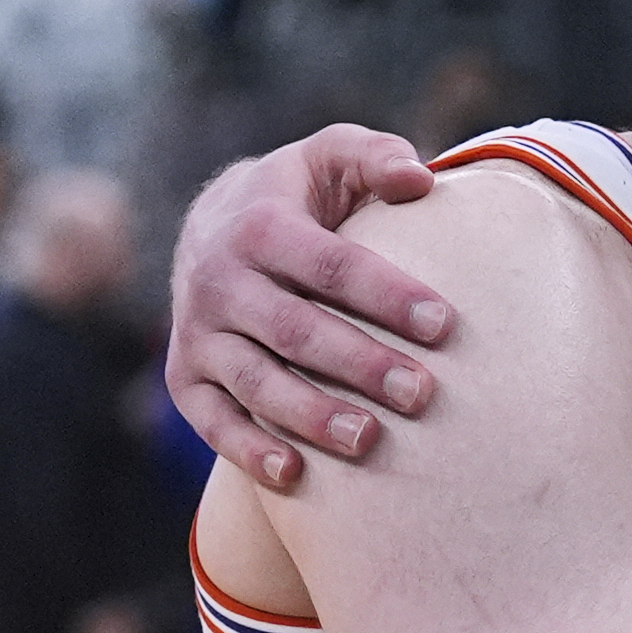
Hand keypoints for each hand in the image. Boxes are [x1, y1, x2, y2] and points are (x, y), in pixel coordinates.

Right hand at [167, 125, 453, 488]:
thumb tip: (419, 177)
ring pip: (255, 381)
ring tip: (369, 439)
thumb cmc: (301, 197)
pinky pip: (212, 421)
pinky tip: (295, 476)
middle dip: (359, 363)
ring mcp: (198, 334)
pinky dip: (248, 450)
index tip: (445, 324)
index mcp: (260, 227)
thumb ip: (376, 156)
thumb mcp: (332, 158)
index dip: (387, 294)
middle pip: (295, 329)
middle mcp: (219, 281)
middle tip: (422, 393)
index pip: (331, 265)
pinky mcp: (186, 378)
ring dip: (310, 414)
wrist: (214, 228)